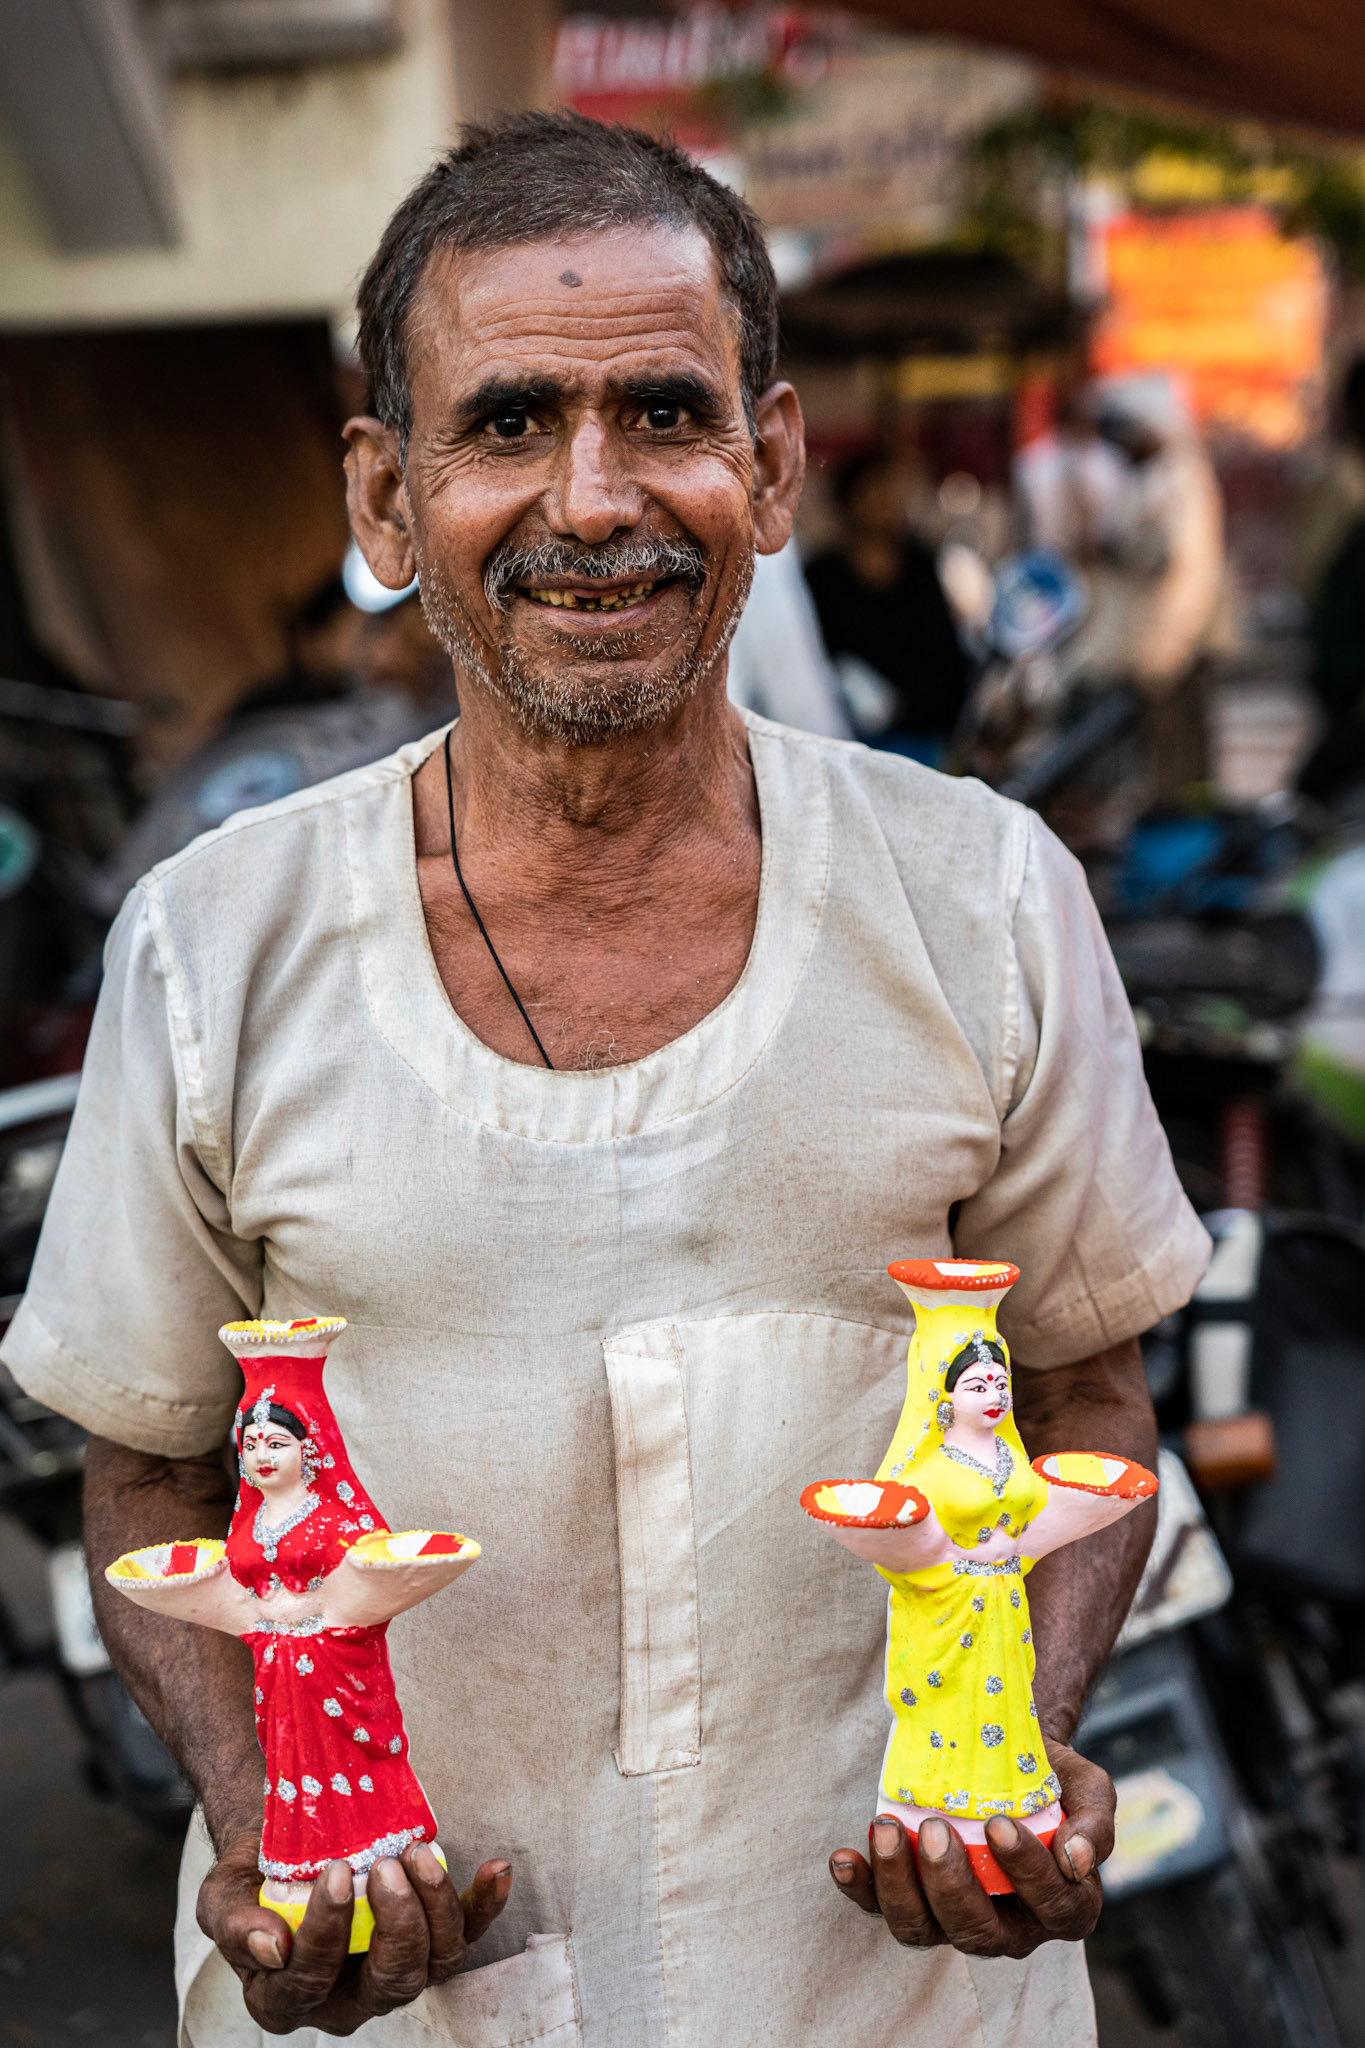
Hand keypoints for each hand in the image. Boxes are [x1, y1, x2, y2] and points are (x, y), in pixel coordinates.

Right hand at [198, 1827, 511, 2035]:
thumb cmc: (254, 1873)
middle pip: (390, 1984)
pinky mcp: (429, 1935)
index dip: (327, 1932)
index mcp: (287, 1996)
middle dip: (396, 1925)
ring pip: (434, 1963)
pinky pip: (468, 1932)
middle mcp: (347, 1997)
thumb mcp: (222, 1894)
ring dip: (436, 1907)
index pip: (312, 1980)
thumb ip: (233, 1924)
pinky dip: (485, 1903)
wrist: (287, 1839)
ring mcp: (393, 1969)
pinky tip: (495, 1869)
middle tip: (385, 1865)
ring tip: (417, 1853)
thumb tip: (271, 1948)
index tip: (335, 1872)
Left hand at [827, 1741, 1113, 1958]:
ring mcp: (956, 1917)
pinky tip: (844, 1857)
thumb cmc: (1052, 1779)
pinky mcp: (914, 1898)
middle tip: (935, 1828)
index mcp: (1063, 1905)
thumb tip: (1076, 1860)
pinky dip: (860, 1887)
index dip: (1026, 1871)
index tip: (1000, 1823)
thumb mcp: (1088, 1790)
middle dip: (953, 1884)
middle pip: (980, 1933)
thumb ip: (1094, 1823)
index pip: (1052, 1905)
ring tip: (887, 1830)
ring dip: (900, 1885)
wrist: (1007, 1758)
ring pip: (924, 1930)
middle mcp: (1010, 1926)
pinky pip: (881, 1908)